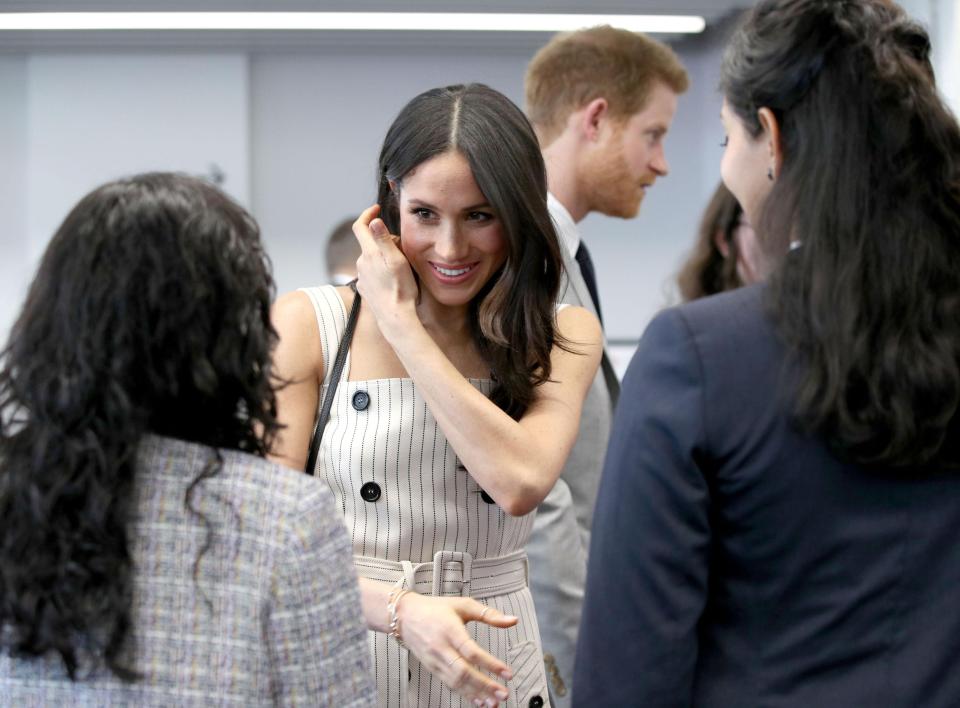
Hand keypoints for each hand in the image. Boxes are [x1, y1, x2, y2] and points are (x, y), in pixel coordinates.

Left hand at [352, 204, 418, 337]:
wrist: (395, 317)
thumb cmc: (400, 289)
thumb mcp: (397, 261)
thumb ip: (384, 240)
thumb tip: (374, 220)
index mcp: (369, 254)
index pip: (360, 226)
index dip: (367, 214)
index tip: (376, 208)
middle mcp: (361, 264)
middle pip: (369, 243)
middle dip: (383, 239)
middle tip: (401, 246)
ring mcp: (362, 277)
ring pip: (371, 258)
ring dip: (382, 256)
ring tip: (400, 264)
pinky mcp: (365, 289)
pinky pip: (371, 273)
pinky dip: (380, 270)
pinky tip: (392, 278)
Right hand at [396, 592, 517, 706]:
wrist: (404, 616)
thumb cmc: (435, 609)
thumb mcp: (463, 605)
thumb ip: (488, 614)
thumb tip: (512, 620)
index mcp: (450, 630)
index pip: (471, 651)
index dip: (490, 664)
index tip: (507, 673)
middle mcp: (441, 647)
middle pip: (463, 671)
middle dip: (485, 685)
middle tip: (503, 694)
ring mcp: (435, 660)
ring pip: (456, 682)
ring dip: (476, 694)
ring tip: (493, 702)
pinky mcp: (432, 668)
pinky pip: (449, 684)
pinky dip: (465, 694)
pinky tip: (478, 700)